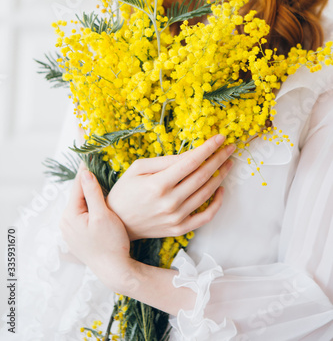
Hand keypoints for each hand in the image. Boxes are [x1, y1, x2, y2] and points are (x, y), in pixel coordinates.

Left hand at [60, 166, 130, 282]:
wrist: (114, 270)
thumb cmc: (111, 243)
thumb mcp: (103, 215)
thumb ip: (92, 192)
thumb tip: (85, 172)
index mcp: (69, 216)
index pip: (77, 186)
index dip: (85, 170)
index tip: (89, 155)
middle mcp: (65, 223)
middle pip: (78, 195)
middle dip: (87, 182)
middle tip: (97, 166)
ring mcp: (70, 231)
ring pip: (80, 204)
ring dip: (89, 193)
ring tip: (99, 180)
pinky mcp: (77, 236)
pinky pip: (82, 214)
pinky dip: (90, 205)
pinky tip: (99, 201)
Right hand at [107, 135, 234, 239]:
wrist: (118, 223)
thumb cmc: (125, 191)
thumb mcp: (138, 168)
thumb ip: (165, 161)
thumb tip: (191, 154)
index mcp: (158, 184)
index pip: (191, 162)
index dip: (208, 148)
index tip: (220, 138)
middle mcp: (170, 202)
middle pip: (203, 176)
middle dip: (219, 159)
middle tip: (230, 148)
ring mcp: (176, 218)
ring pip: (207, 194)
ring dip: (221, 176)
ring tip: (228, 163)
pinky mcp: (179, 229)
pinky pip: (205, 216)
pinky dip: (217, 203)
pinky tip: (220, 189)